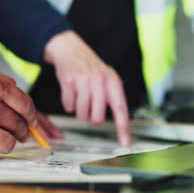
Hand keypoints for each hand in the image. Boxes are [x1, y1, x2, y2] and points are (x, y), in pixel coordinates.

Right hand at [0, 56, 61, 159]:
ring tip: (1, 137)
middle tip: (19, 131)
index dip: (32, 116)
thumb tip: (21, 101)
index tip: (31, 120)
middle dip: (22, 130)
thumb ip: (3, 85)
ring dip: (7, 142)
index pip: (27, 107)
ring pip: (7, 144)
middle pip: (20, 126)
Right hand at [44, 31, 130, 145]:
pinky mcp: (68, 82)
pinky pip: (68, 106)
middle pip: (97, 118)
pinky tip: (72, 94)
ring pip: (82, 114)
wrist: (71, 49)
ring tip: (81, 98)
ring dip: (80, 111)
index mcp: (113, 82)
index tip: (125, 143)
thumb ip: (112, 98)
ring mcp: (83, 81)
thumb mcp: (108, 78)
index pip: (121, 109)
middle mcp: (100, 81)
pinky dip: (69, 104)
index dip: (123, 128)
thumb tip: (120, 124)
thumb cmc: (91, 68)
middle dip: (93, 119)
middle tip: (91, 110)